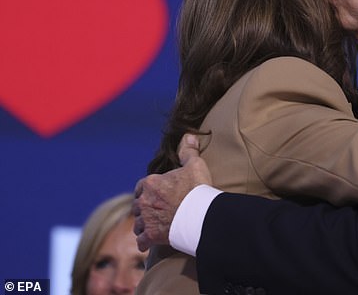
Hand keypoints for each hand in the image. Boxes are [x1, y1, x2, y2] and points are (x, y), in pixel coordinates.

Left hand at [133, 134, 211, 251]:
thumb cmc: (197, 189)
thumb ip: (189, 151)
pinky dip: (145, 242)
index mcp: (150, 183)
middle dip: (144, 208)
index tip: (157, 194)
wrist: (200, 215)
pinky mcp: (150, 236)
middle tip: (157, 211)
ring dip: (144, 225)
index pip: (141, 187)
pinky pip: (141, 241)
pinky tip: (150, 242)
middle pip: (137, 206)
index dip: (147, 190)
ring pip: (137, 224)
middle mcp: (144, 201)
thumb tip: (189, 135)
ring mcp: (146, 220)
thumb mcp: (195, 165)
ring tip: (154, 226)